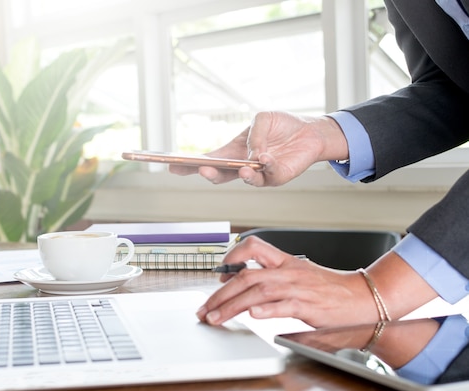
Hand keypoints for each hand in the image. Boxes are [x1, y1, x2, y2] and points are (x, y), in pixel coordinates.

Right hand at [169, 111, 348, 186]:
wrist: (309, 131)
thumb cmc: (282, 125)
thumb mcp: (263, 119)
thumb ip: (255, 134)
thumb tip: (253, 153)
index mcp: (233, 151)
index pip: (208, 159)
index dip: (189, 164)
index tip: (171, 166)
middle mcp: (242, 165)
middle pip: (218, 174)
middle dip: (207, 173)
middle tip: (200, 169)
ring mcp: (258, 174)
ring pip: (242, 179)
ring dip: (238, 174)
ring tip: (241, 168)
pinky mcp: (275, 177)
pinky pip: (266, 177)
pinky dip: (263, 169)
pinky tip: (263, 160)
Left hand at [196, 236, 437, 327]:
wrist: (364, 299)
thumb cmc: (331, 291)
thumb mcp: (300, 277)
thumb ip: (275, 280)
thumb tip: (248, 295)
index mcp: (286, 261)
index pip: (253, 246)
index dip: (232, 256)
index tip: (218, 275)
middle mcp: (288, 271)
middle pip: (246, 275)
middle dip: (220, 293)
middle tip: (204, 309)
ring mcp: (298, 287)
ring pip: (257, 291)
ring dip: (231, 306)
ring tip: (215, 318)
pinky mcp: (308, 306)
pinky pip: (284, 305)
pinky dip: (267, 309)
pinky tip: (252, 315)